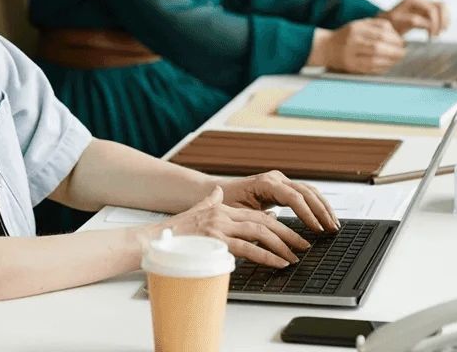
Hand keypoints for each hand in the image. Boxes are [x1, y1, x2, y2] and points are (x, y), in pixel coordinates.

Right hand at [153, 186, 310, 267]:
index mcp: (221, 208)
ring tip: (294, 258)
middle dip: (287, 235)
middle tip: (303, 246)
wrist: (152, 239)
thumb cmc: (173, 231)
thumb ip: (209, 201)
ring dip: (281, 246)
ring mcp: (219, 227)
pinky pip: (248, 248)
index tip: (292, 235)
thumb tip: (216, 192)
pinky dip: (267, 256)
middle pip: (264, 222)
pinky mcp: (216, 240)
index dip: (278, 224)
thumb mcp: (195, 210)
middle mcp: (223, 214)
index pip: (257, 214)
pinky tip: (278, 263)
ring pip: (260, 233)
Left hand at [219, 170, 338, 232]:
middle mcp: (276, 178)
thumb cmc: (226, 204)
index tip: (318, 229)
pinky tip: (325, 216)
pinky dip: (318, 204)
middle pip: (306, 192)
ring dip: (323, 207)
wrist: (218, 192)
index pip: (293, 197)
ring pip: (310, 191)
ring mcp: (281, 180)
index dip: (308, 213)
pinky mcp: (283, 186)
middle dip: (321, 211)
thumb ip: (256, 219)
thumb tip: (276, 224)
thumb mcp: (238, 214)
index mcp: (265, 183)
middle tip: (332, 229)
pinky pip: (306, 193)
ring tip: (333, 225)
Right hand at [311, 17, 404, 73]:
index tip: (402, 43)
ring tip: (397, 59)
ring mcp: (350, 55)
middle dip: (394, 51)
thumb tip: (397, 36)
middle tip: (402, 53)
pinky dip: (383, 67)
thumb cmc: (347, 36)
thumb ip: (378, 26)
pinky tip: (388, 65)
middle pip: (377, 46)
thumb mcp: (360, 24)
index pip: (380, 32)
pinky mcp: (351, 67)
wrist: (326, 47)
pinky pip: (370, 69)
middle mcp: (352, 41)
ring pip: (374, 59)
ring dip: (390, 60)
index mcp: (356, 28)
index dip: (395, 38)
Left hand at [381, 0, 448, 35]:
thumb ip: (414, 21)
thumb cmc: (390, 24)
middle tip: (437, 35)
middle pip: (441, 5)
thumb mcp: (399, 23)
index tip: (431, 36)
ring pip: (443, 8)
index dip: (434, 23)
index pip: (431, 10)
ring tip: (439, 34)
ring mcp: (424, 3)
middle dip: (442, 21)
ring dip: (444, 21)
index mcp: (413, 0)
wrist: (385, 24)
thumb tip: (429, 25)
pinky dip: (443, 21)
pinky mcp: (426, 10)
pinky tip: (438, 31)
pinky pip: (441, 13)